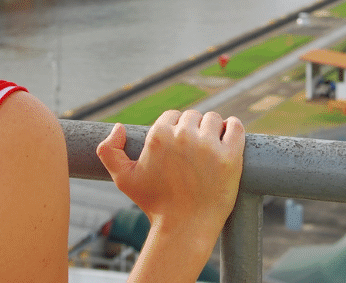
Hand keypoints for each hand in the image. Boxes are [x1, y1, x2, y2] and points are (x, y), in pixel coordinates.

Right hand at [97, 110, 244, 239]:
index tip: (179, 149)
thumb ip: (109, 151)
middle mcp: (183, 135)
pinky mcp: (230, 155)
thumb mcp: (124, 179)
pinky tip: (229, 136)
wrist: (184, 229)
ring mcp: (208, 145)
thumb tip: (118, 126)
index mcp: (159, 135)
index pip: (173, 116)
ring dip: (213, 130)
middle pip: (193, 116)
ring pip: (214, 119)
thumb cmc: (155, 204)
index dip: (176, 131)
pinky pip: (236, 126)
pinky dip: (234, 128)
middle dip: (194, 130)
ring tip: (210, 151)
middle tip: (194, 155)